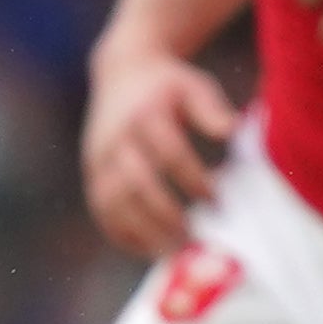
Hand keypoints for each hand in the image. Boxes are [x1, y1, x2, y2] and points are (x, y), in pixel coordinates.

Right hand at [79, 49, 235, 259]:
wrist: (122, 72)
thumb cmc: (168, 85)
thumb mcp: (194, 86)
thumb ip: (210, 109)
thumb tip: (231, 130)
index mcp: (145, 114)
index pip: (169, 152)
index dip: (193, 179)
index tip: (216, 200)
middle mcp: (116, 137)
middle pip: (137, 183)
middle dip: (166, 213)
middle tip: (194, 236)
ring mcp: (98, 157)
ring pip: (115, 202)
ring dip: (143, 230)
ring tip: (171, 251)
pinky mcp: (91, 172)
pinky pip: (101, 209)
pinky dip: (120, 233)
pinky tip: (146, 249)